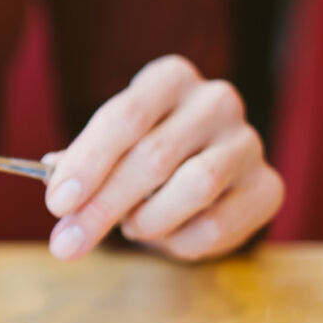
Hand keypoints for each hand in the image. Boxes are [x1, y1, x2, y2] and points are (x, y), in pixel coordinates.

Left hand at [43, 55, 283, 261]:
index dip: (87, 163)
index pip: (124, 116)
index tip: (57, 203)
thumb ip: (81, 164)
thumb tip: (55, 186)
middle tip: (67, 243)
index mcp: (169, 79)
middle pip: (153, 157)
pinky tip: (166, 236)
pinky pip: (217, 225)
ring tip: (130, 227)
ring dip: (147, 220)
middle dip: (102, 206)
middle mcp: (215, 101)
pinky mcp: (268, 187)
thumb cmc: (142, 153)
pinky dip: (178, 241)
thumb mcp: (108, 148)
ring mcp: (248, 142)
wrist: (205, 174)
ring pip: (194, 187)